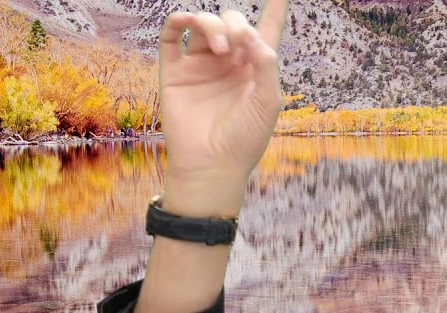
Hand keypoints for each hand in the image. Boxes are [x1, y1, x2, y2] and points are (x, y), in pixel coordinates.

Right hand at [156, 0, 287, 189]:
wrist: (212, 164)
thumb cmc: (245, 139)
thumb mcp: (268, 102)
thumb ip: (266, 64)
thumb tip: (250, 33)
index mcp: (256, 68)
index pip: (267, 31)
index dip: (274, 9)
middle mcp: (229, 62)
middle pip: (232, 21)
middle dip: (237, 23)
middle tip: (238, 45)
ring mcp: (201, 64)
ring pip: (204, 22)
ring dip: (213, 25)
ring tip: (221, 49)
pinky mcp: (175, 70)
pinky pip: (172, 34)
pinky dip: (179, 19)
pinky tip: (186, 21)